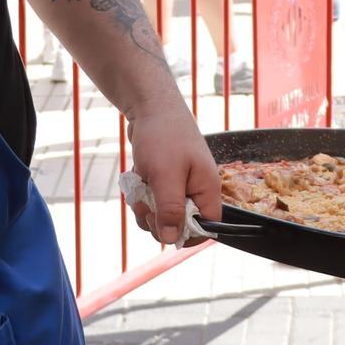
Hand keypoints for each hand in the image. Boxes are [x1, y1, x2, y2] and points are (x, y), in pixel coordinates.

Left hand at [125, 103, 221, 244]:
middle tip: (146, 202)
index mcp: (207, 188)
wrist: (149, 105)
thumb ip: (169, 209)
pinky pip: (152, 201)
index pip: (208, 227)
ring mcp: (179, 185)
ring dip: (145, 207)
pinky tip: (136, 179)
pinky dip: (141, 195)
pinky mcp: (163, 181)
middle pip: (180, 225)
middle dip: (158, 219)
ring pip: (161, 215)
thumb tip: (170, 239)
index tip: (165, 225)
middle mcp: (196, 189)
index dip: (187, 234)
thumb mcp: (165, 175)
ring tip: (138, 186)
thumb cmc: (162, 135)